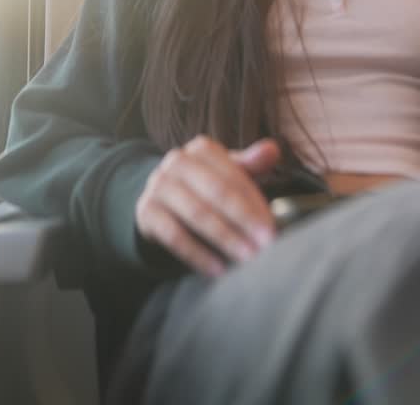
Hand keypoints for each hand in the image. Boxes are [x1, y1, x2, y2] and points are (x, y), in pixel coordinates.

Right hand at [135, 135, 279, 276]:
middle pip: (215, 191)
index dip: (254, 203)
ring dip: (224, 238)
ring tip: (247, 259)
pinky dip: (198, 254)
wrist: (163, 201)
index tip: (272, 228)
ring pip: (196, 213)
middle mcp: (177, 161)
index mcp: (202, 149)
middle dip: (243, 220)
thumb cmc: (205, 186)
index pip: (232, 175)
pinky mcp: (146, 210)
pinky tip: (218, 270)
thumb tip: (273, 150)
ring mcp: (159, 184)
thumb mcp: (227, 173)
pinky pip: (173, 235)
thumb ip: (251, 164)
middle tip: (265, 246)